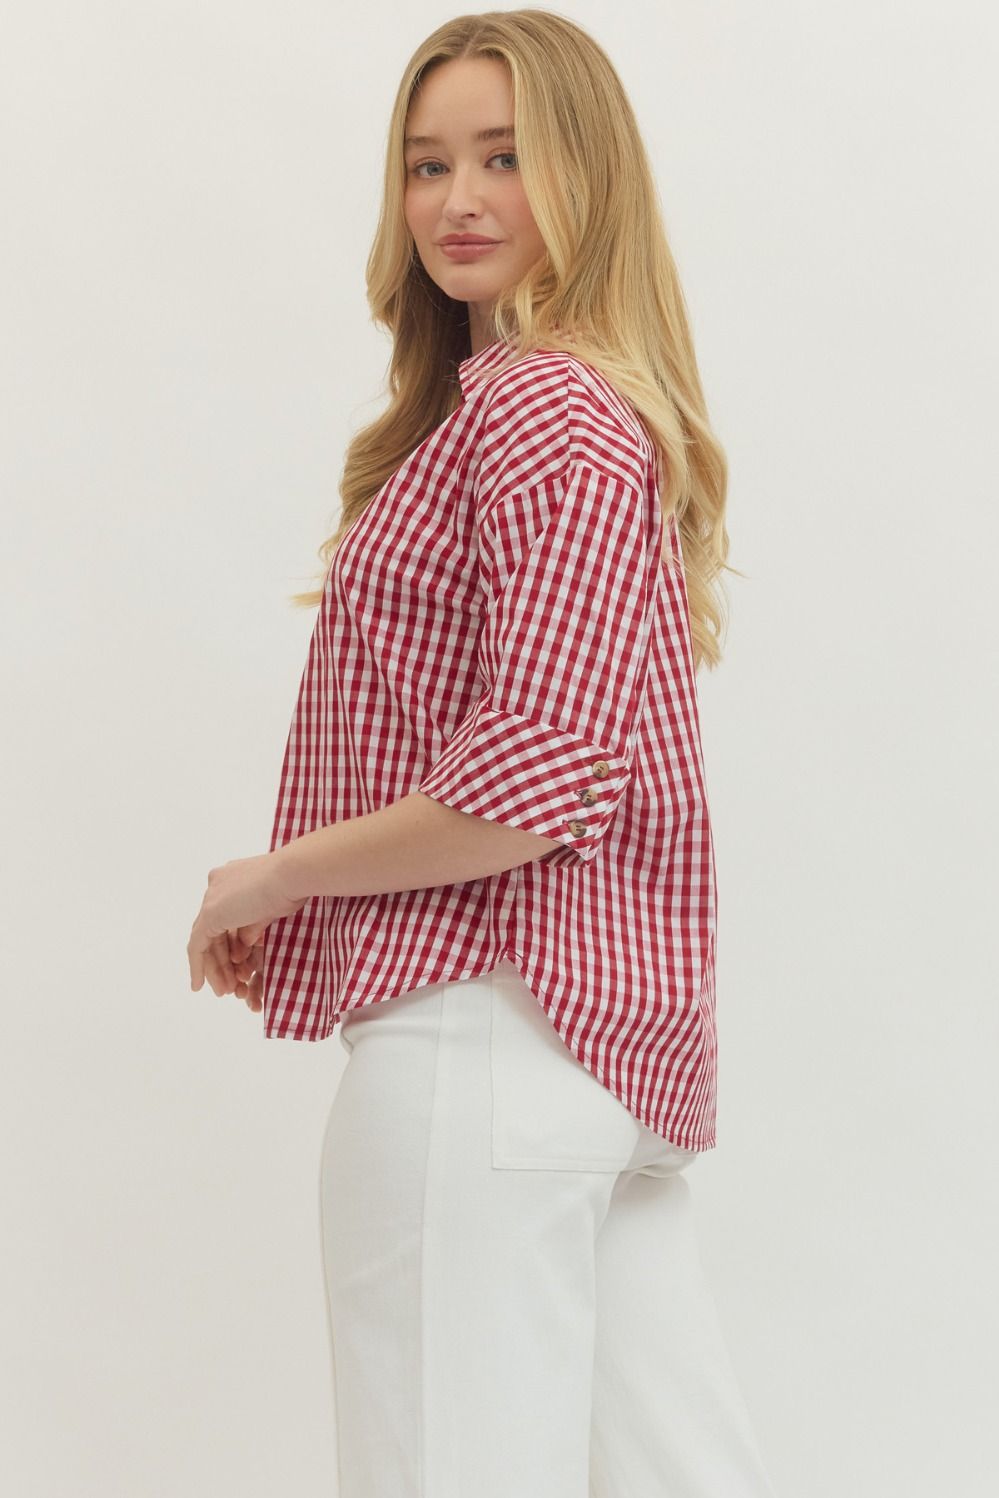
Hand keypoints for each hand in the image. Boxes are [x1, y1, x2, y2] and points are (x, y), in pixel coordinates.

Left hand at [188, 850, 308, 997]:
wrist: (292, 875)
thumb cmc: (291, 887)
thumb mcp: (269, 911)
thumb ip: (251, 929)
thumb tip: (242, 948)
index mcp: (232, 878)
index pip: (225, 918)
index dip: (230, 945)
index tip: (238, 965)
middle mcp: (217, 885)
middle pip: (213, 931)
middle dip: (220, 961)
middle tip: (228, 986)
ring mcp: (212, 898)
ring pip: (205, 940)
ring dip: (214, 968)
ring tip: (224, 991)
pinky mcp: (211, 913)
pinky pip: (197, 946)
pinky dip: (198, 966)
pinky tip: (198, 985)